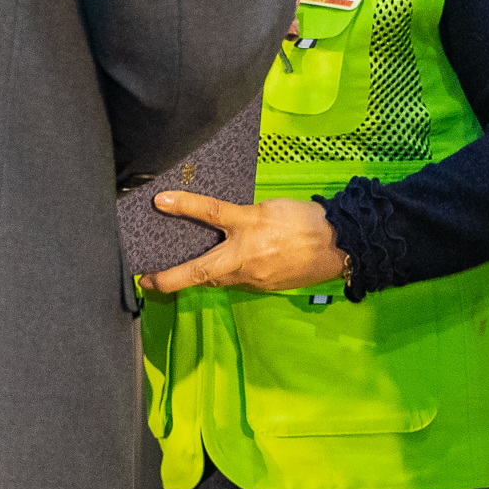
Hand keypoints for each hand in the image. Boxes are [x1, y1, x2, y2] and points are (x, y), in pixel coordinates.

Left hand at [140, 193, 346, 293]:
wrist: (340, 245)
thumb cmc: (306, 220)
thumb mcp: (269, 207)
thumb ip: (241, 214)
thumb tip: (218, 219)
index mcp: (250, 228)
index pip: (211, 213)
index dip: (185, 205)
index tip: (160, 201)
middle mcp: (247, 257)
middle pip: (202, 271)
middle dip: (170, 279)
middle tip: (147, 281)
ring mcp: (254, 277)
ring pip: (217, 279)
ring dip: (196, 278)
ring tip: (175, 275)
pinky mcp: (264, 287)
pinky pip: (236, 282)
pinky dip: (222, 277)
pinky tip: (220, 271)